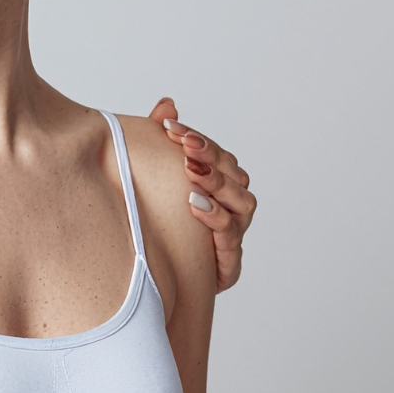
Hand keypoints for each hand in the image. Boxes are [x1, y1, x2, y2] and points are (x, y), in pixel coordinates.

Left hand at [148, 98, 256, 291]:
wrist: (152, 287)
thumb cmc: (157, 229)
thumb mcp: (152, 183)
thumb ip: (163, 144)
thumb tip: (168, 104)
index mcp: (219, 188)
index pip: (217, 155)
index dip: (197, 139)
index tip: (169, 126)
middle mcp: (232, 209)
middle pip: (234, 174)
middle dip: (209, 156)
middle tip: (183, 143)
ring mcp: (232, 236)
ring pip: (242, 203)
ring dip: (217, 184)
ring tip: (191, 170)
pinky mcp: (226, 266)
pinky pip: (230, 239)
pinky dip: (215, 218)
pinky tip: (194, 203)